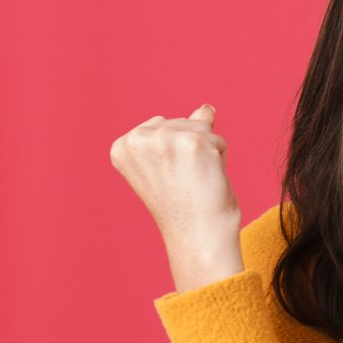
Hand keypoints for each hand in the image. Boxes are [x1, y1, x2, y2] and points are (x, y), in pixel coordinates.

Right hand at [109, 105, 243, 290]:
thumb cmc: (185, 205)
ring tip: (195, 181)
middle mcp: (138, 139)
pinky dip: (220, 159)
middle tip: (185, 182)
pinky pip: (218, 140)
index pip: (162, 126)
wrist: (198, 235)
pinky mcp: (193, 142)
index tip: (168, 179)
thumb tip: (207, 107)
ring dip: (208, 154)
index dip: (174, 153)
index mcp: (122, 146)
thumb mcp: (171, 163)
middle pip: (182, 123)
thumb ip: (182, 130)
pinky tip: (207, 179)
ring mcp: (165, 139)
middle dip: (192, 150)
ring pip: (202, 128)